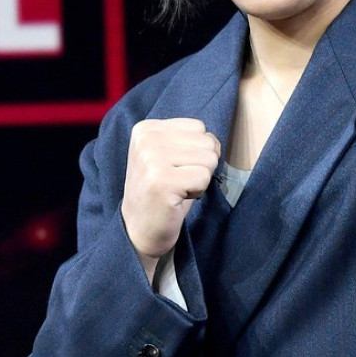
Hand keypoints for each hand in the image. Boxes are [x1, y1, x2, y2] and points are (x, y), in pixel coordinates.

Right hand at [121, 118, 220, 275]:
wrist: (139, 229)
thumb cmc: (161, 192)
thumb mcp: (168, 155)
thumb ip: (189, 140)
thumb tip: (216, 141)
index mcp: (146, 129)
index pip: (199, 127)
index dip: (196, 152)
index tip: (174, 168)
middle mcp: (146, 140)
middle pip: (207, 141)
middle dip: (200, 166)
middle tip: (177, 182)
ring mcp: (151, 159)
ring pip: (209, 159)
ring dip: (199, 179)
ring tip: (177, 189)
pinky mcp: (162, 181)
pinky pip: (204, 178)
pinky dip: (197, 192)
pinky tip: (177, 198)